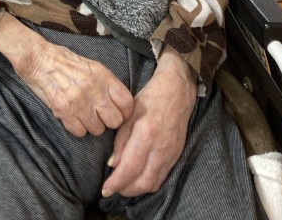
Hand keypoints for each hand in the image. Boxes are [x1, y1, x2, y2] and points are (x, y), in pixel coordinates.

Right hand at [0, 14, 132, 136]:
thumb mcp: (92, 66)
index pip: (127, 103)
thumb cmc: (65, 61)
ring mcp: (79, 101)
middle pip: (115, 120)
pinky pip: (80, 132)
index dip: (124, 112)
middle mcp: (94, 89)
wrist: (38, 59)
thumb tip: (120, 104)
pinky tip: (71, 116)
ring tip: (82, 113)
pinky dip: (76, 127)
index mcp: (103, 75)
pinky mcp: (64, 111)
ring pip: (98, 130)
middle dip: (107, 121)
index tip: (118, 113)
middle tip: (98, 115)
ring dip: (90, 125)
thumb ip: (107, 84)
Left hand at [101, 48, 196, 197]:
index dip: (116, 182)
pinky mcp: (176, 155)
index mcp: (146, 133)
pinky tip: (138, 179)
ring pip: (153, 183)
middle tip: (112, 188)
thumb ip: (120, 141)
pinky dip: (148, 183)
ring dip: (137, 190)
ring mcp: (171, 153)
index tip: (105, 189)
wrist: (177, 91)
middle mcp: (160, 147)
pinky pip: (162, 177)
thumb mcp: (129, 114)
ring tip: (123, 186)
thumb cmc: (150, 98)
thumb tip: (113, 164)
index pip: (130, 168)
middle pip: (143, 182)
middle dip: (125, 190)